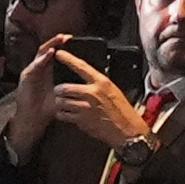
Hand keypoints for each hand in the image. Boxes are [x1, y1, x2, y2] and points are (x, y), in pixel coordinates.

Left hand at [38, 40, 150, 154]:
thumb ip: (98, 84)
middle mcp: (92, 93)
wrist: (126, 130)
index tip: (59, 53)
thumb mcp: (112, 90)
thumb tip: (86, 79)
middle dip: (58, 90)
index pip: (81, 66)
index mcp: (101, 82)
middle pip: (65, 87)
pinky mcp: (81, 120)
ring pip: (62, 102)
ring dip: (60, 103)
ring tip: (64, 104)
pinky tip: (67, 114)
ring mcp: (86, 107)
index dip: (68, 59)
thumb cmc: (121, 110)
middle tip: (59, 92)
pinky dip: (62, 114)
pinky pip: (63, 115)